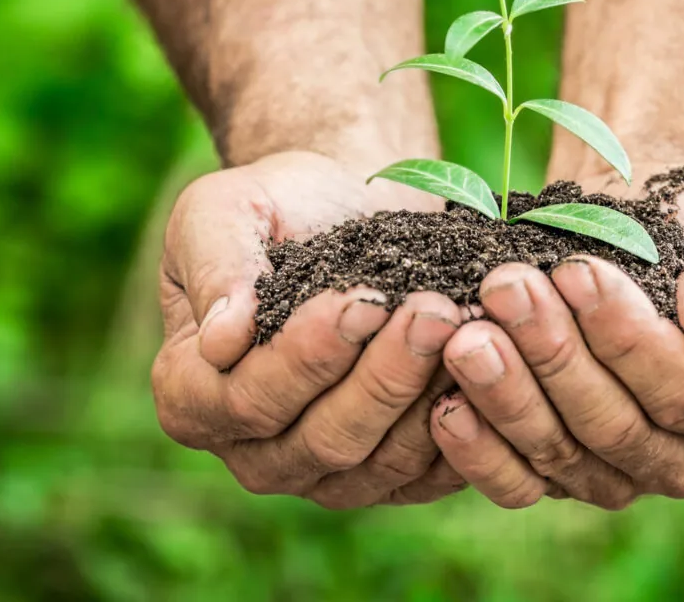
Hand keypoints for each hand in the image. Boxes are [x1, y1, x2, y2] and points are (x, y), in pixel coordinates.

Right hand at [151, 151, 469, 507]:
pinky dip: (465, 423)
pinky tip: (492, 363)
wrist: (346, 209)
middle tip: (434, 310)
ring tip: (466, 324)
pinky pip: (431, 472)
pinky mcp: (392, 476)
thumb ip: (216, 266)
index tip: (361, 299)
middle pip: (324, 439)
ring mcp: (326, 475)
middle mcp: (254, 452)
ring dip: (428, 393)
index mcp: (192, 395)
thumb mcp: (222, 210)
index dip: (308, 356)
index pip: (248, 399)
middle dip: (384, 374)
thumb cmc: (276, 207)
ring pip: (382, 460)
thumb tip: (222, 339)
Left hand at [428, 180, 683, 508]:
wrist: (652, 242)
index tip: (576, 271)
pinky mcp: (564, 477)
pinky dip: (478, 451)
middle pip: (616, 427)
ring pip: (562, 455)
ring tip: (466, 334)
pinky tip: (444, 405)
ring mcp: (626, 477)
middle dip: (554, 354)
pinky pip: (519, 483)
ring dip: (507, 394)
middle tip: (504, 288)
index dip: (628, 339)